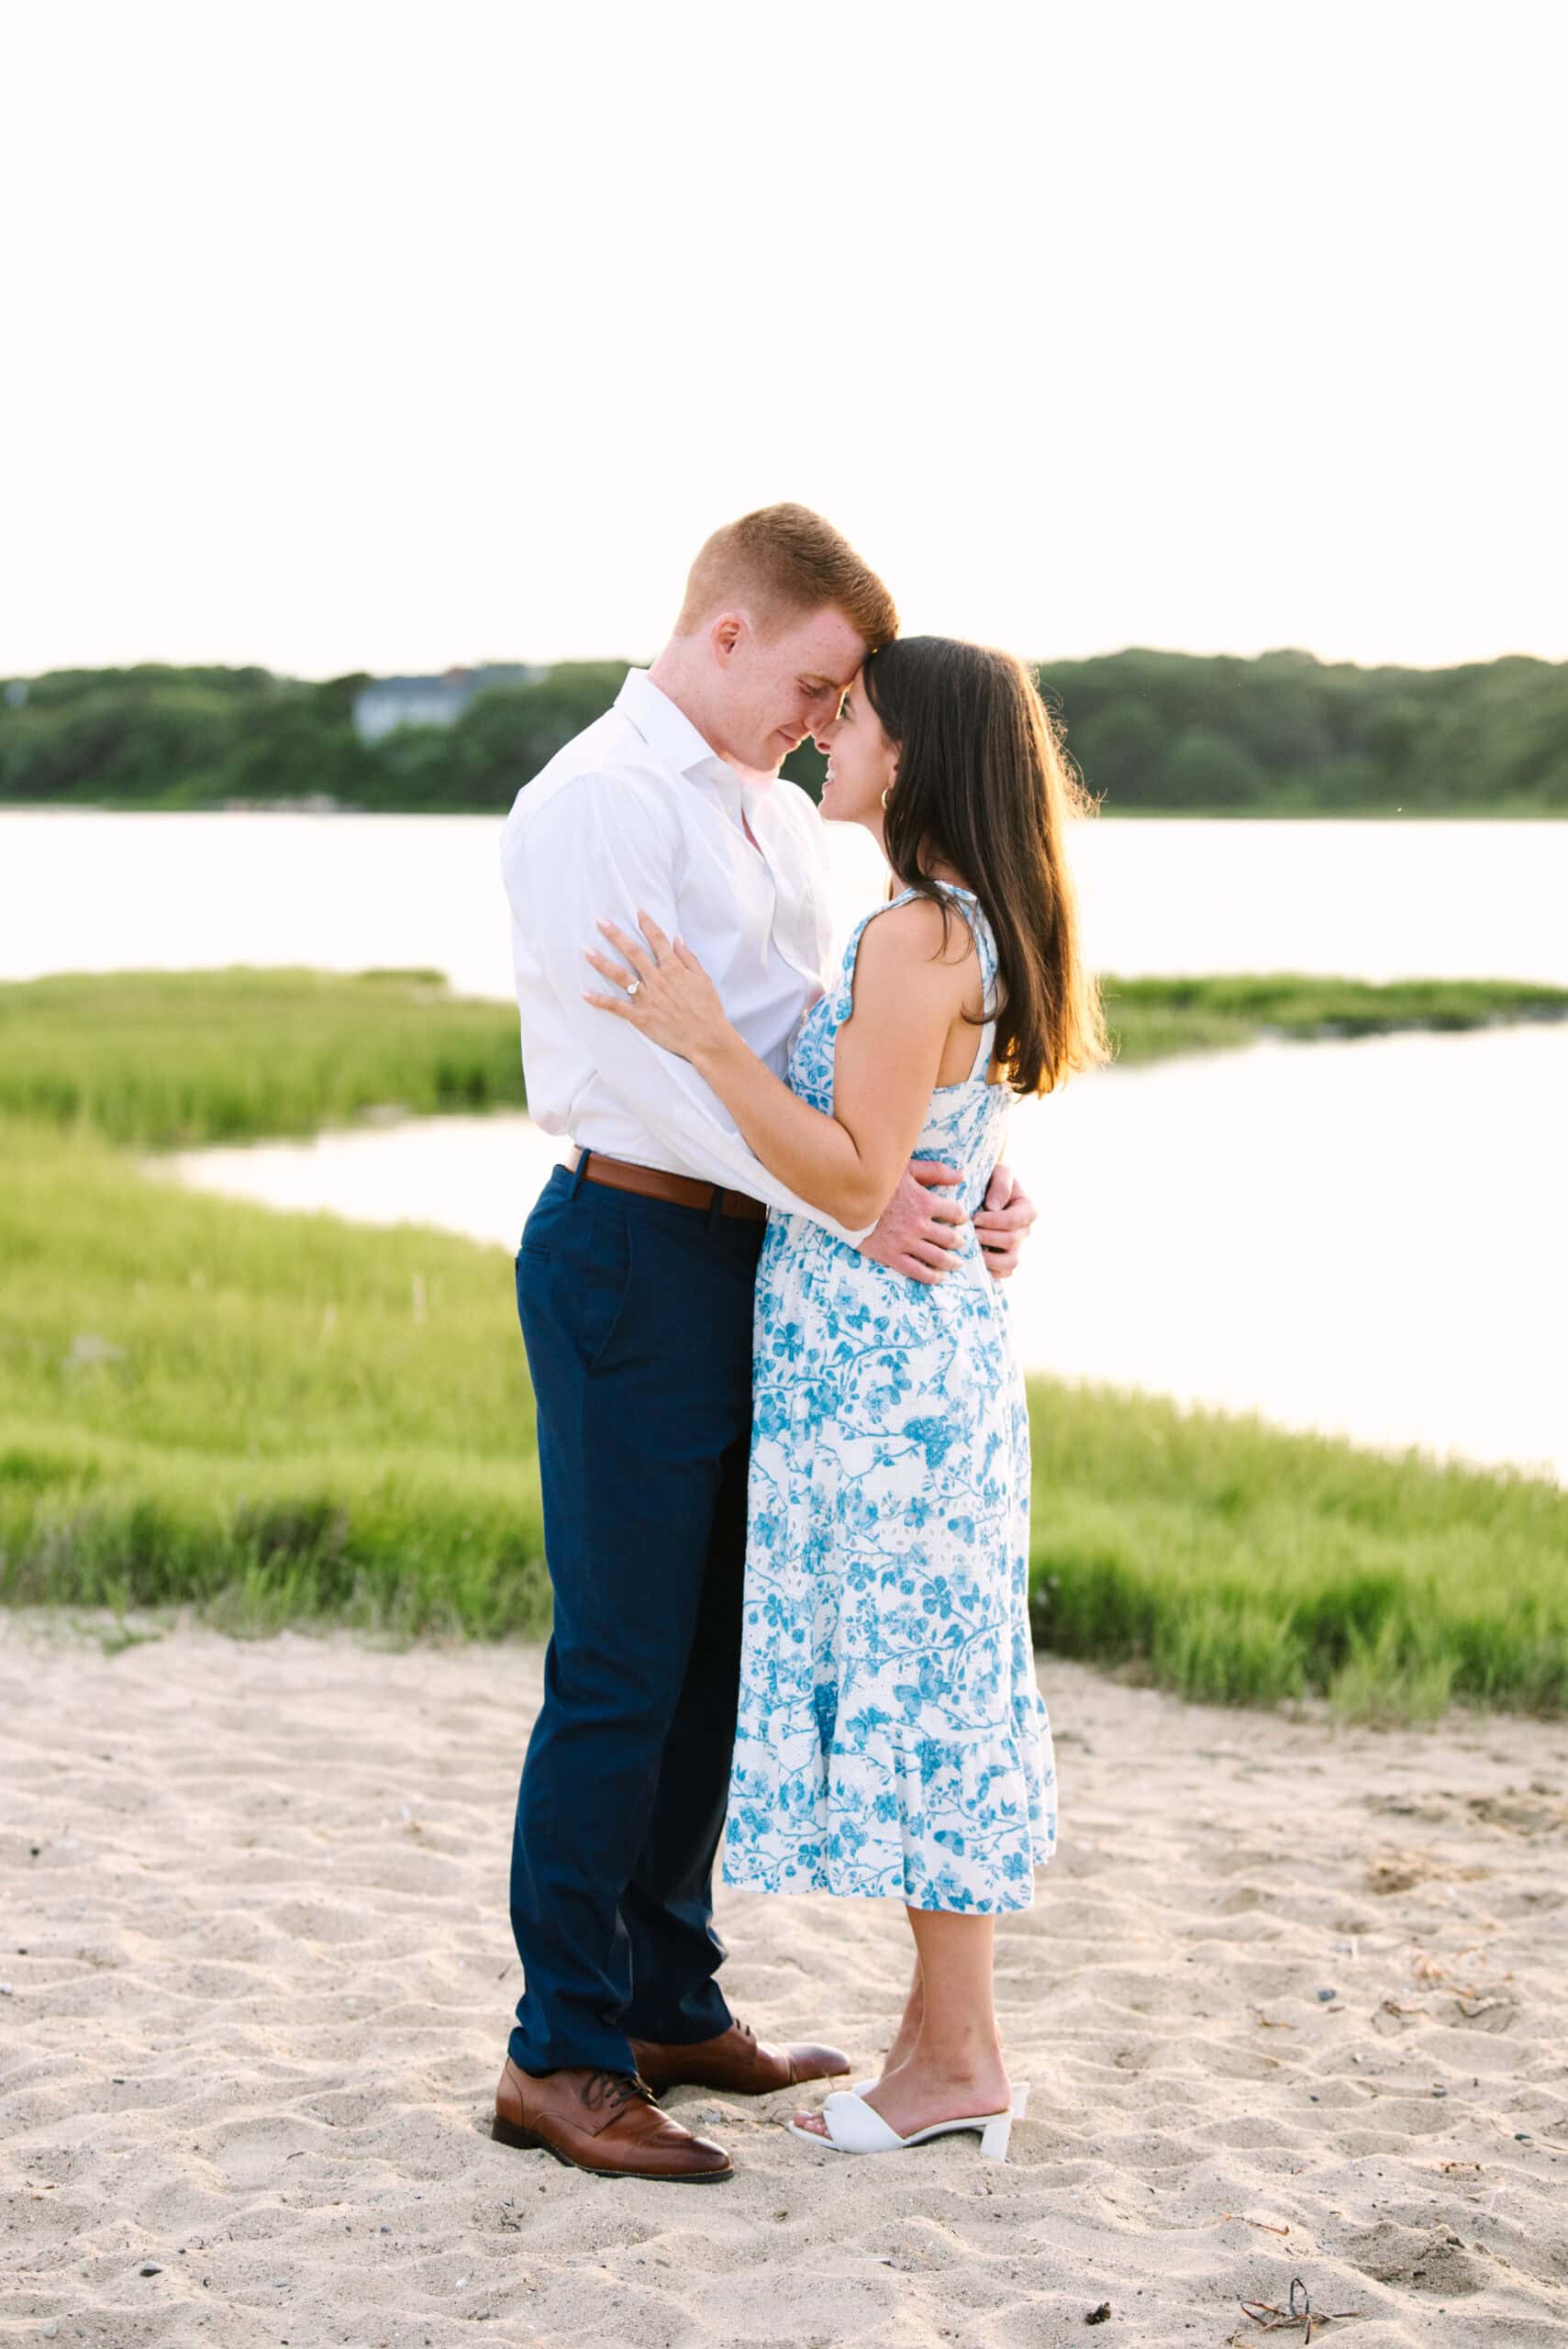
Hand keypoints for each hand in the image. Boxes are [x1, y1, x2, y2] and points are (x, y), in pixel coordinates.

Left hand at [583, 911, 730, 1061]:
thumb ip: (689, 958)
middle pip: (633, 952)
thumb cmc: (708, 1009)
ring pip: (620, 975)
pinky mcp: (640, 1016)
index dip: (647, 924)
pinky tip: (584, 993)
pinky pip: (616, 1007)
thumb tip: (678, 938)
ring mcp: (647, 998)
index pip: (658, 940)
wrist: (706, 1038)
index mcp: (674, 969)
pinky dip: (599, 1000)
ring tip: (586, 951)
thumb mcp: (703, 979)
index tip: (637, 911)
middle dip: (615, 935)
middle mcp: (658, 979)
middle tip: (600, 922)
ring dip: (602, 962)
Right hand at [859, 1160, 966, 1285]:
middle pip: (950, 1238)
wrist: (846, 1198)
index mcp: (924, 1202)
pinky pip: (916, 1271)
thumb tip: (961, 1176)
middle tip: (961, 1244)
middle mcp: (919, 1224)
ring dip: (951, 1262)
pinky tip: (939, 1278)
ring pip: (937, 1257)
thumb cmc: (877, 1181)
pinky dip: (931, 1277)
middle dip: (959, 1242)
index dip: (961, 1217)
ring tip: (956, 1263)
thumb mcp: (906, 1169)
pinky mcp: (891, 1255)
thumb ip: (935, 1171)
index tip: (961, 1220)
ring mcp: (905, 1242)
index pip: (955, 1213)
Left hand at [971, 1161, 1035, 1280]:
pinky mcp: (1005, 1261)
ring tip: (971, 1249)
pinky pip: (1002, 1274)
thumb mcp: (999, 1173)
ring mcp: (1016, 1248)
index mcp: (1026, 1210)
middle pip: (1011, 1241)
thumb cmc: (991, 1180)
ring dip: (989, 1258)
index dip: (994, 1221)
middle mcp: (1025, 1231)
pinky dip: (989, 1271)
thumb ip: (1001, 1184)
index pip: (1014, 1220)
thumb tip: (994, 1207)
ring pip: (1010, 1263)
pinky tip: (972, 1260)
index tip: (974, 1218)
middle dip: (988, 1237)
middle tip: (968, 1233)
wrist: (983, 1193)